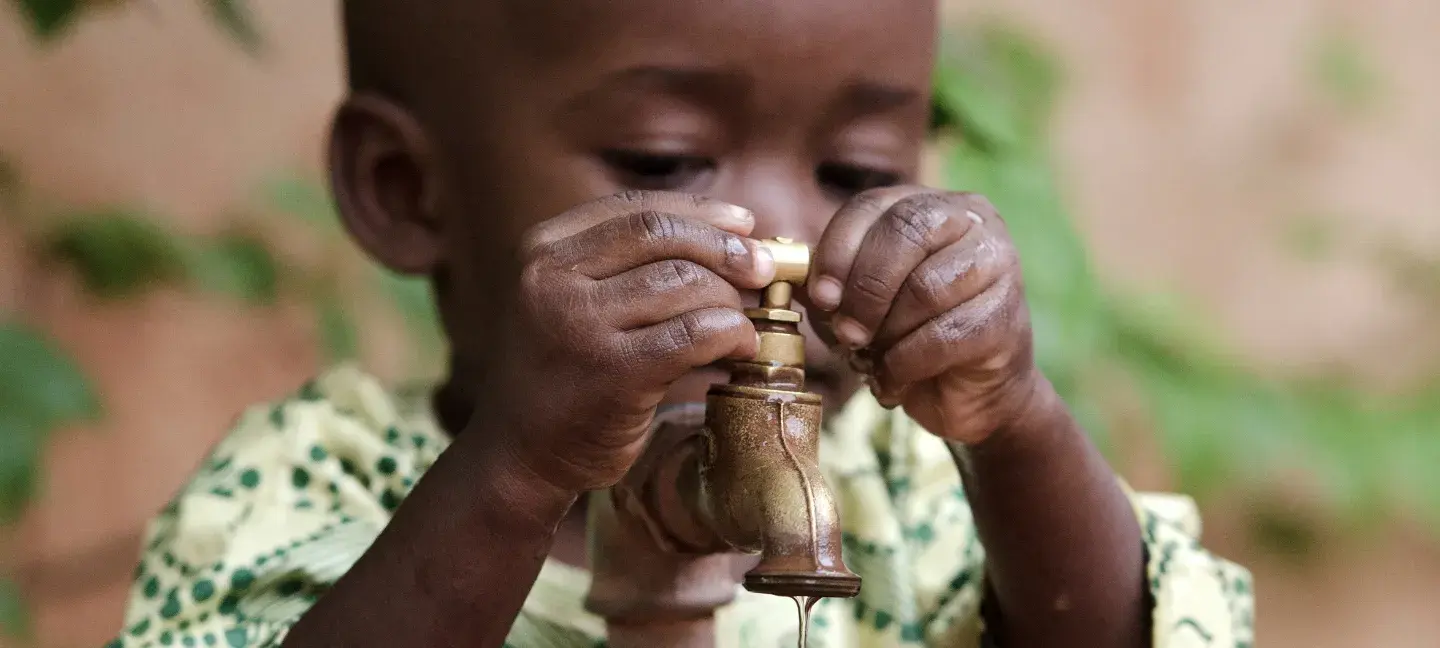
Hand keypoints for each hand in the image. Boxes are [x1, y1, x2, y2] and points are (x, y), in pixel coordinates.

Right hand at [483, 190, 774, 491]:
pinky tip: (741, 349)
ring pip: (684, 284)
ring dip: (730, 301)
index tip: (745, 225)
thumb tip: (732, 234)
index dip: (700, 213)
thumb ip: (627, 265)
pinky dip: (731, 335)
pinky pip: (695, 334)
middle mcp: (552, 279)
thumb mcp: (573, 299)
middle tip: (762, 270)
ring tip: (746, 322)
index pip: (636, 210)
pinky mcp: (612, 373)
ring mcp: (579, 325)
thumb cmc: (565, 372)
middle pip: (663, 237)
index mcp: (543, 250)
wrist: (522, 454)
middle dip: (726, 250)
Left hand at [805, 186, 1040, 444]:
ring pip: (925, 288)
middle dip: (864, 289)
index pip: (871, 206)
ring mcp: (998, 264)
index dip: (837, 250)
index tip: (820, 297)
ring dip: (887, 333)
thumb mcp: (860, 302)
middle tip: (846, 334)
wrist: (969, 393)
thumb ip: (829, 282)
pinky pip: (944, 336)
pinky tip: (897, 377)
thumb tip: (784, 270)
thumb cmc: (908, 336)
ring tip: (875, 358)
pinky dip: (907, 363)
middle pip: (904, 233)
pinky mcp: (1005, 316)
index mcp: (929, 205)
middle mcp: (971, 221)